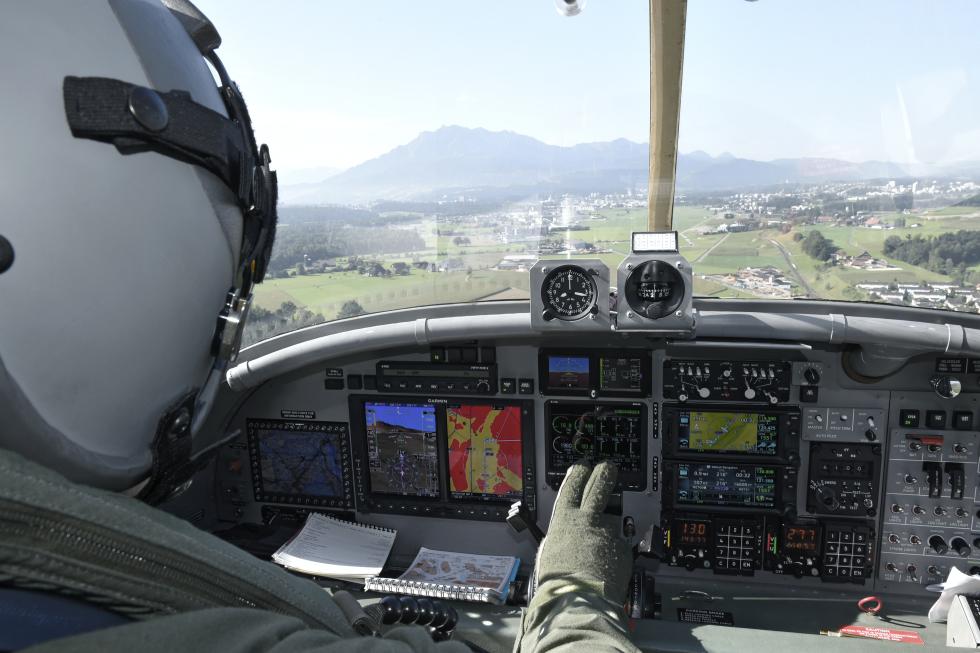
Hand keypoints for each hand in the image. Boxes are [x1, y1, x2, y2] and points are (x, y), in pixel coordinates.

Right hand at [534, 461, 632, 603]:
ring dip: (607, 527)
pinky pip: (618, 545)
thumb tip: (565, 535)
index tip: (582, 466)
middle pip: (598, 487)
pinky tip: (606, 565)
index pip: (572, 486)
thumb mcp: (549, 552)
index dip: (578, 473)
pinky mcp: (623, 548)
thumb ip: (561, 537)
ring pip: (611, 521)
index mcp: (565, 520)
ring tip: (602, 539)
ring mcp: (608, 533)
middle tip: (608, 467)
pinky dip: (614, 552)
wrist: (580, 600)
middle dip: (604, 474)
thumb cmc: (558, 582)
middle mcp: (588, 521)